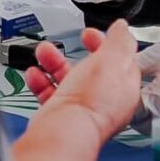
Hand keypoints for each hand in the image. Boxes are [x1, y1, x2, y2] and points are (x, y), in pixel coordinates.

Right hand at [29, 20, 140, 143]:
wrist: (63, 132)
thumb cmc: (91, 102)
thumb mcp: (111, 61)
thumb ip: (120, 41)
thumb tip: (123, 28)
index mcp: (124, 88)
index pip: (121, 61)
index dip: (107, 44)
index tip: (94, 34)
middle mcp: (105, 101)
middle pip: (92, 69)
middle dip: (77, 50)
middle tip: (71, 40)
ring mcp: (82, 109)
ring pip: (68, 79)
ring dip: (54, 62)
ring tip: (44, 52)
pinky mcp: (62, 116)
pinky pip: (50, 94)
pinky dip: (41, 81)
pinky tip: (35, 73)